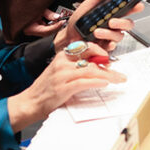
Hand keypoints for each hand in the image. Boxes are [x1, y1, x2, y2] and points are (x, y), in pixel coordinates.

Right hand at [7, 49, 125, 131]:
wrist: (30, 102)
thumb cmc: (46, 89)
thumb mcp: (60, 73)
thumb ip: (75, 68)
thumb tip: (97, 67)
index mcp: (62, 56)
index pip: (84, 47)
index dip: (99, 50)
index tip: (108, 57)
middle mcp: (62, 63)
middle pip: (91, 58)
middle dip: (108, 64)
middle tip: (119, 72)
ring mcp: (62, 75)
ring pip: (91, 70)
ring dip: (108, 75)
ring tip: (118, 79)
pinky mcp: (63, 87)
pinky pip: (84, 82)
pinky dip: (97, 82)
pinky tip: (105, 83)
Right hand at [21, 9, 65, 37]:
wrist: (19, 7)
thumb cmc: (27, 7)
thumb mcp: (39, 9)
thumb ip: (49, 14)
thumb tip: (58, 17)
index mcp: (30, 29)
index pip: (46, 31)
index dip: (55, 27)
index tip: (62, 21)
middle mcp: (31, 32)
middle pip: (47, 33)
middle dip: (56, 27)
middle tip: (63, 21)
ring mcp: (33, 31)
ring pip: (46, 32)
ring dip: (54, 26)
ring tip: (60, 20)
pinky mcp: (35, 28)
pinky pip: (44, 28)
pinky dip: (50, 25)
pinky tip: (54, 20)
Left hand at [54, 0, 142, 52]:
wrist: (67, 37)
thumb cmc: (77, 22)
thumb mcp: (88, 5)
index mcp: (111, 13)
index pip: (127, 9)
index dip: (135, 7)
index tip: (138, 5)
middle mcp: (113, 25)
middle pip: (128, 24)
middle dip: (123, 22)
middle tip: (113, 21)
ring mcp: (110, 36)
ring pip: (119, 35)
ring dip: (109, 33)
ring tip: (97, 31)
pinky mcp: (105, 47)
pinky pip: (112, 46)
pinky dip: (107, 43)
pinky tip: (100, 41)